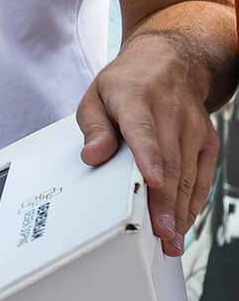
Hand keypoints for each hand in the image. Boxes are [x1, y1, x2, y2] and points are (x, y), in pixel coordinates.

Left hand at [77, 32, 220, 255]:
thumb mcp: (96, 96)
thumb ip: (93, 127)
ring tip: (171, 238)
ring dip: (180, 208)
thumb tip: (92, 156)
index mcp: (135, 99)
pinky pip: (202, 175)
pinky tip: (183, 220)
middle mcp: (170, 114)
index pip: (142, 130)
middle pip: (168, 162)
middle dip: (165, 200)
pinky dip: (194, 200)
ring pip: (187, 173)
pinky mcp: (207, 140)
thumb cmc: (126, 83)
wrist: (170, 62)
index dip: (148, 156)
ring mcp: (193, 128)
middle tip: (161, 232)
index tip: (152, 179)